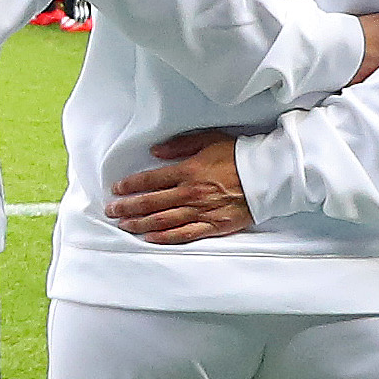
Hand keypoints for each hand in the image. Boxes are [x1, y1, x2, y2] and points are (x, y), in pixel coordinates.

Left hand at [106, 130, 257, 245]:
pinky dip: (165, 237)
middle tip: (111, 211)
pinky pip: (184, 234)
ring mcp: (201, 211)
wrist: (267, 175)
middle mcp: (190, 193)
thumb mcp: (208, 140)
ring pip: (162, 221)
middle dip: (127, 207)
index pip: (150, 180)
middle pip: (150, 203)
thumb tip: (155, 152)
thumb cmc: (238, 155)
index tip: (117, 189)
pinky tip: (150, 238)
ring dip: (140, 224)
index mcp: (188, 170)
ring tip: (124, 225)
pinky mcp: (213, 226)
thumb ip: (180, 145)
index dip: (130, 185)